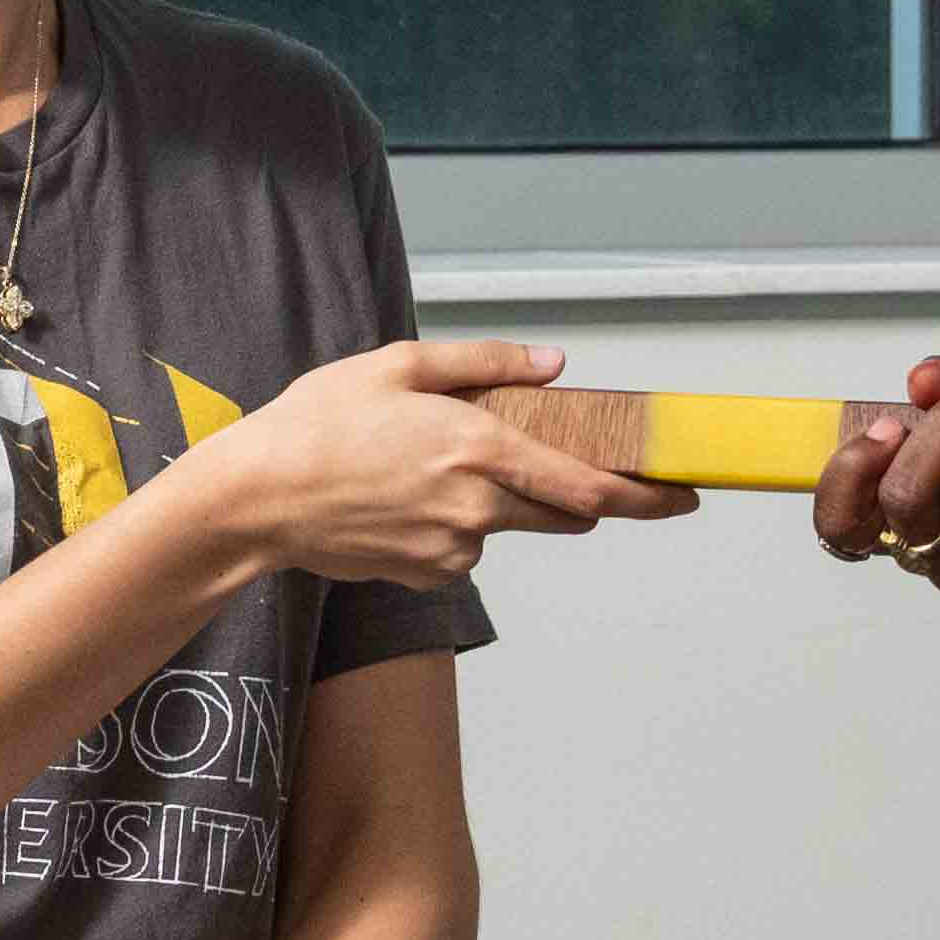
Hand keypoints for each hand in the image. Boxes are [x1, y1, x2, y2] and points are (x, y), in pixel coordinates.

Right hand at [187, 335, 693, 590]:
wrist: (256, 497)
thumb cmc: (318, 424)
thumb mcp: (400, 366)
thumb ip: (486, 363)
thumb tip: (553, 365)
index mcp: (479, 446)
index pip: (588, 485)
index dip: (646, 495)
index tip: (683, 495)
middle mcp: (476, 506)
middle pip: (564, 514)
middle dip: (573, 494)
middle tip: (545, 465)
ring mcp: (452, 549)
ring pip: (505, 526)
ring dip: (492, 502)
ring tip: (419, 468)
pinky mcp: (426, 576)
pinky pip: (461, 548)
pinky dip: (448, 525)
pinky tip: (397, 499)